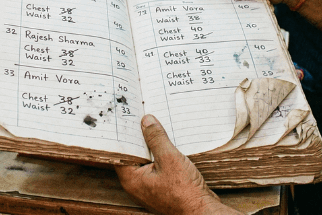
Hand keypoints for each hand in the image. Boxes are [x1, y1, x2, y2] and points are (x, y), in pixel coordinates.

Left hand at [115, 115, 230, 214]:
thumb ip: (156, 139)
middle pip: (132, 154)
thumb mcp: (170, 159)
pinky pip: (155, 166)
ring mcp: (148, 186)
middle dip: (137, 136)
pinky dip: (158, 154)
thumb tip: (146, 121)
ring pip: (144, 160)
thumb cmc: (184, 191)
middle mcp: (136, 184)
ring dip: (150, 145)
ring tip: (154, 125)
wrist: (201, 211)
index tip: (125, 117)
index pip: (120, 151)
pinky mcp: (160, 187)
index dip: (123, 133)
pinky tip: (166, 143)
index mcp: (131, 179)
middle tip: (140, 116)